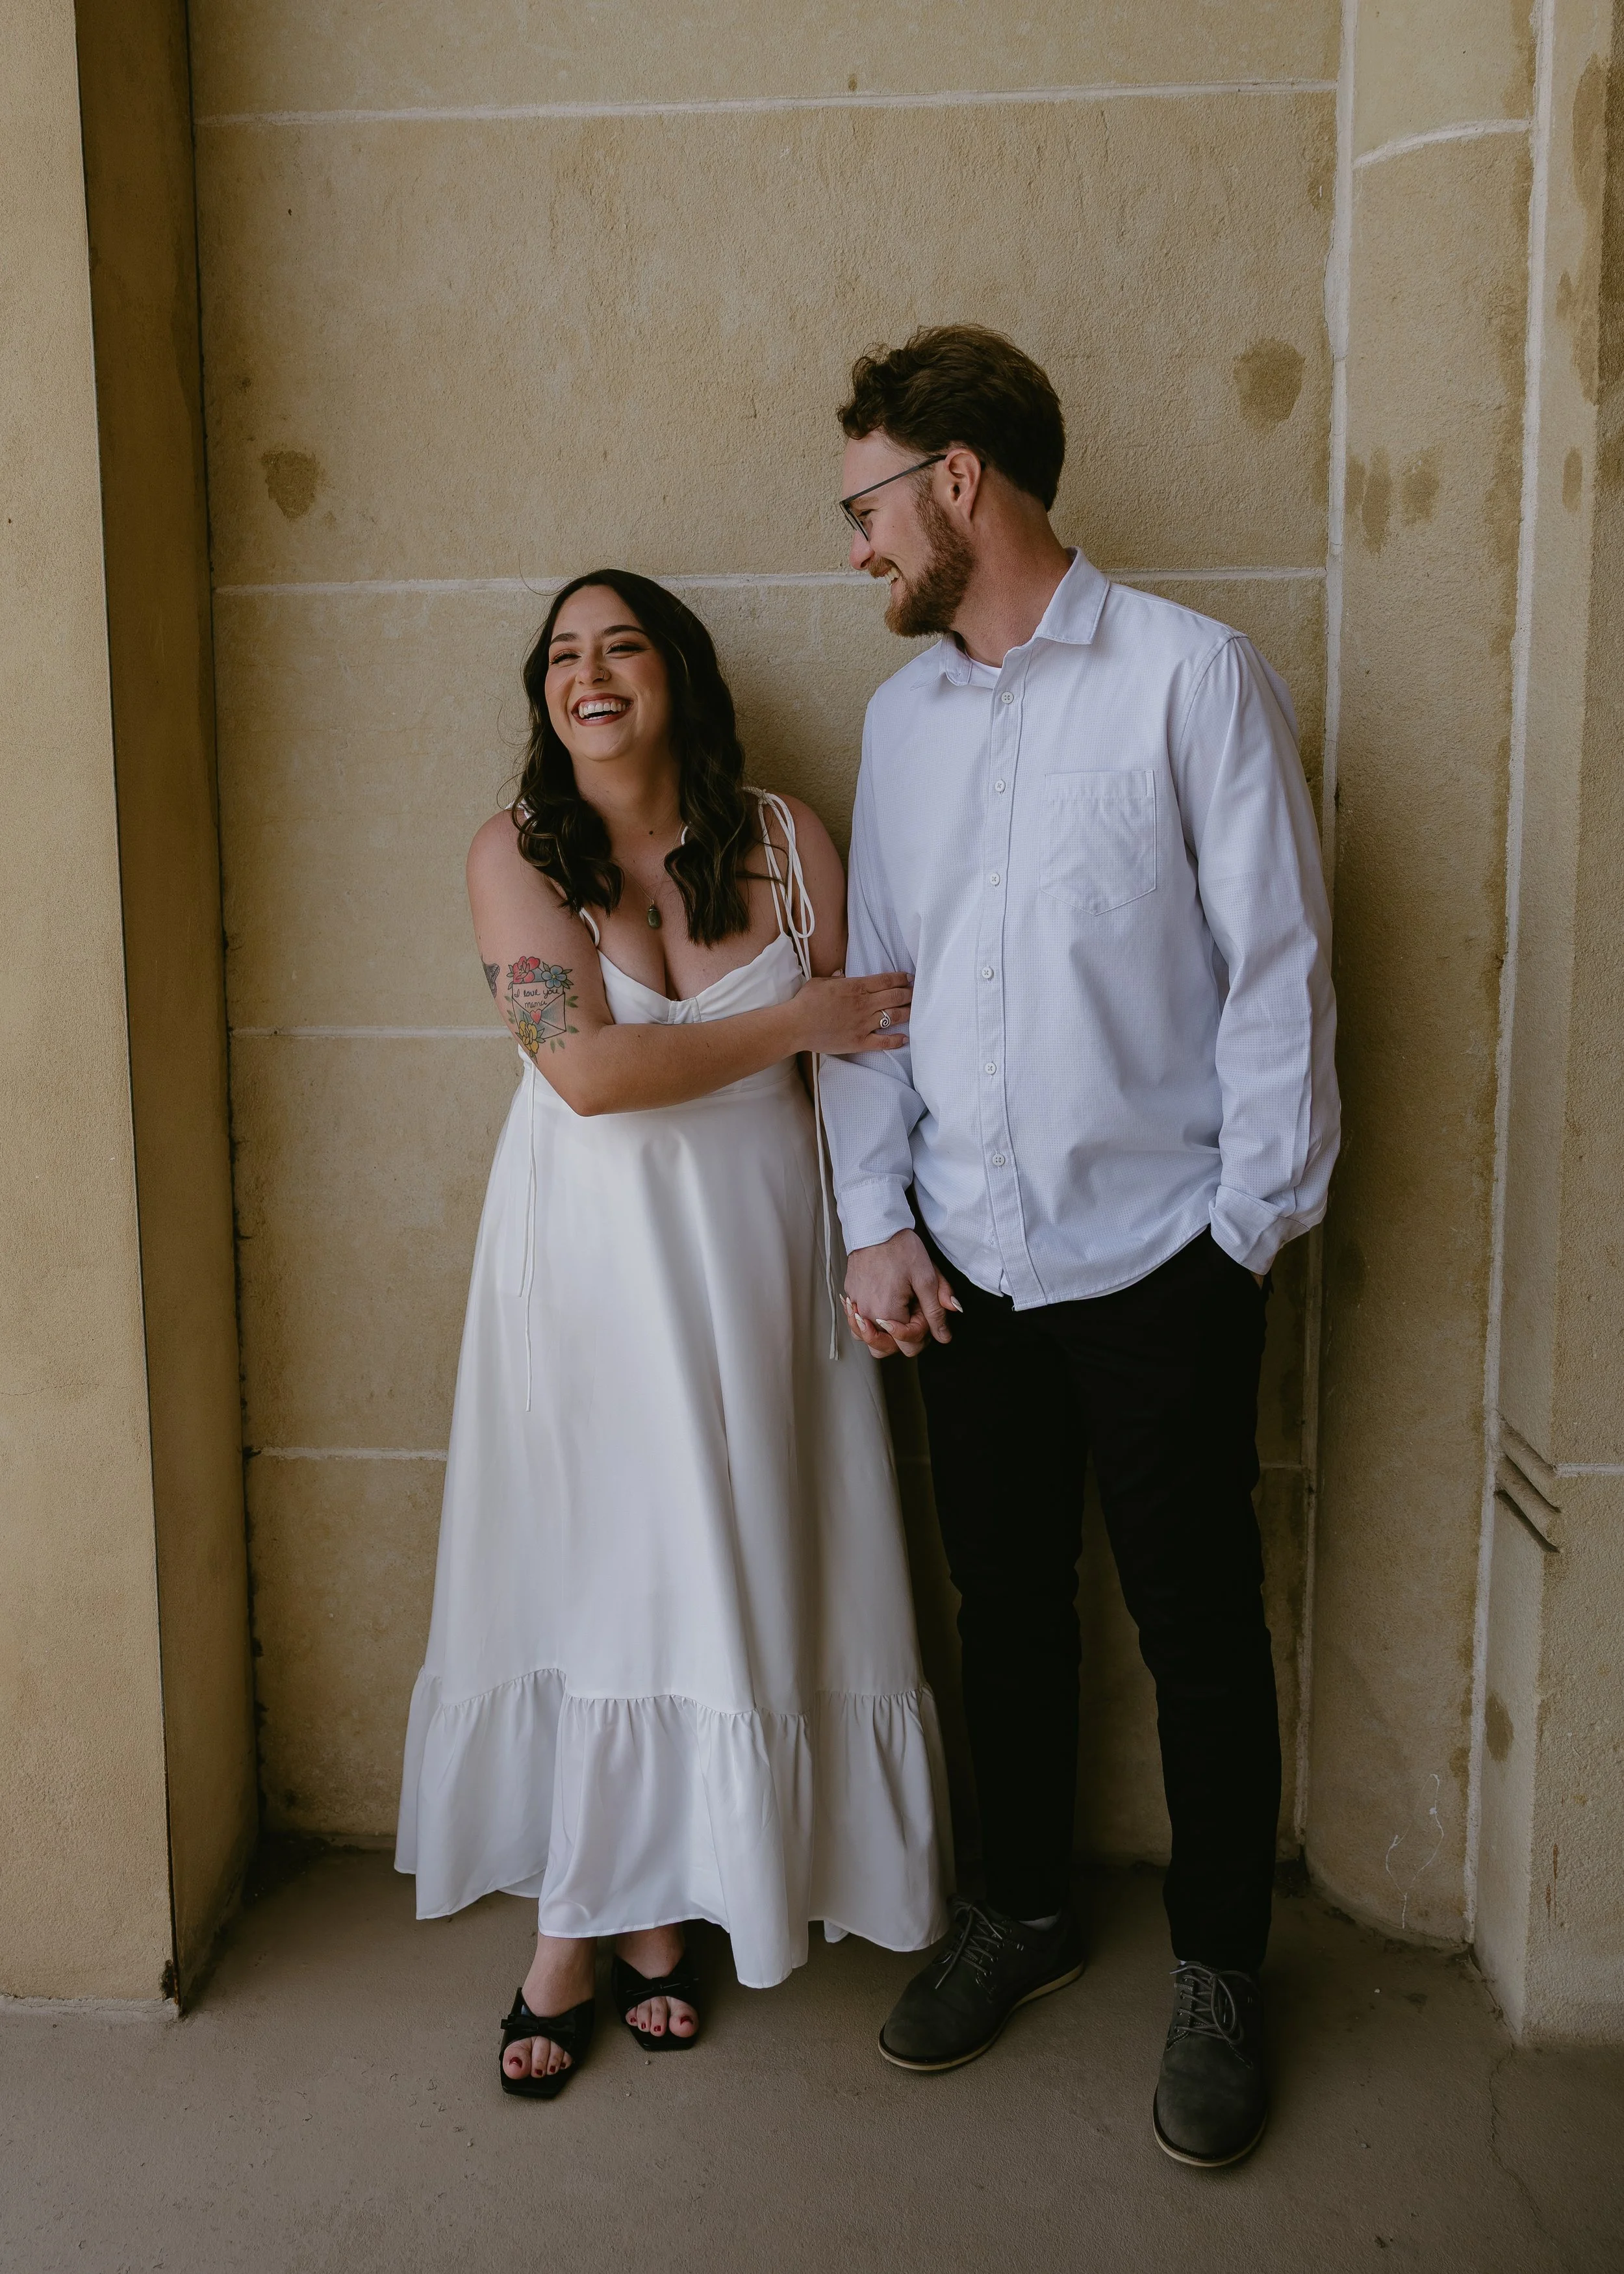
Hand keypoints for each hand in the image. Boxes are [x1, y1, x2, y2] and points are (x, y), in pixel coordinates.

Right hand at [793, 971, 911, 1055]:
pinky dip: (896, 1040)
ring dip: (908, 1012)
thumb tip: (843, 974)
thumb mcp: (820, 982)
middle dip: (909, 993)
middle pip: (895, 996)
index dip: (901, 978)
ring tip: (916, 1010)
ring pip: (893, 1016)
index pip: (886, 980)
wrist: (796, 1026)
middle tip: (916, 993)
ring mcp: (864, 1024)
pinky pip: (883, 1042)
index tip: (909, 978)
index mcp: (856, 987)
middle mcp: (864, 1004)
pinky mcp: (860, 1042)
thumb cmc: (805, 1002)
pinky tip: (905, 1038)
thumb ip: (835, 978)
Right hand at [843, 1229, 959, 1358]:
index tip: (921, 1308)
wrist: (876, 1227)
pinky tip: (880, 1302)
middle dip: (901, 1338)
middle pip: (885, 1350)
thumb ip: (936, 1311)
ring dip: (883, 1333)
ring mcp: (856, 1307)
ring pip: (868, 1339)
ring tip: (895, 1310)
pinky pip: (858, 1321)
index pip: (909, 1346)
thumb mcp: (927, 1278)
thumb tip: (944, 1336)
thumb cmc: (901, 1249)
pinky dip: (869, 1319)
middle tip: (910, 1312)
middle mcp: (867, 1315)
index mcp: (888, 1314)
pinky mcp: (850, 1296)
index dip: (922, 1331)